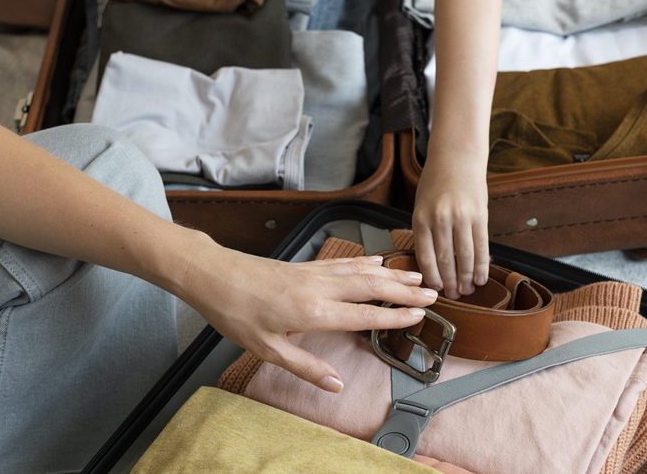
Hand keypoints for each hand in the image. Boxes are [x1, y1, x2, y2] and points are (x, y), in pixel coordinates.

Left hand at [171, 236, 437, 392]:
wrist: (213, 275)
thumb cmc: (235, 314)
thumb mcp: (266, 350)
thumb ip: (305, 367)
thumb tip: (336, 384)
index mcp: (313, 312)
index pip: (364, 314)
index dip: (395, 316)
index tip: (420, 315)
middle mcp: (319, 288)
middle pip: (371, 287)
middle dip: (404, 291)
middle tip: (433, 293)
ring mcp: (314, 273)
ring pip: (361, 272)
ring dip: (391, 274)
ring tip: (417, 276)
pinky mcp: (306, 266)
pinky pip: (343, 264)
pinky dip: (365, 263)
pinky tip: (377, 262)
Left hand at [412, 148, 489, 299]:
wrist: (456, 157)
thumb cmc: (436, 183)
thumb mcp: (421, 206)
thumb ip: (425, 233)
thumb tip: (432, 265)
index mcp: (421, 218)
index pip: (425, 256)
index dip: (431, 277)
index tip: (436, 291)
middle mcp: (440, 219)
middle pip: (445, 259)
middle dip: (450, 282)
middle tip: (454, 297)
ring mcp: (461, 217)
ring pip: (464, 256)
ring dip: (466, 277)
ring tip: (467, 290)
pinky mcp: (479, 215)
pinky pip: (481, 245)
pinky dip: (482, 265)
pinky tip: (481, 278)